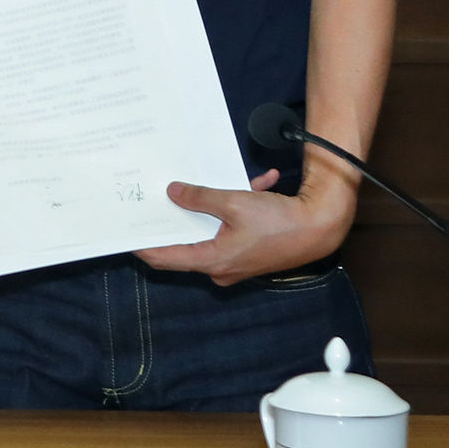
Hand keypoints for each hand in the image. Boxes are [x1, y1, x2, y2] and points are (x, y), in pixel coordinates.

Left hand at [134, 170, 355, 285]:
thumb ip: (200, 197)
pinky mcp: (254, 249)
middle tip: (157, 198)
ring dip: (216, 205)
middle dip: (177, 217)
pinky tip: (261, 181)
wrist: (323, 227)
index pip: (165, 258)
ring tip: (211, 180)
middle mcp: (222, 267)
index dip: (143, 245)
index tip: (125, 232)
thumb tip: (173, 193)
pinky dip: (245, 204)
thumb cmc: (279, 222)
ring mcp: (238, 260)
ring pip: (216, 228)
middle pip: (188, 242)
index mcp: (213, 261)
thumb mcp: (234, 203)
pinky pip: (240, 225)